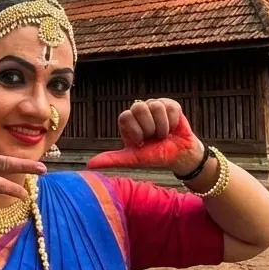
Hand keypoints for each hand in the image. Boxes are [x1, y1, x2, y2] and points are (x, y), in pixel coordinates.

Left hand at [86, 98, 203, 173]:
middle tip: (153, 137)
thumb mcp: (133, 159)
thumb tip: (89, 165)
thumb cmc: (154, 156)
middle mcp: (138, 110)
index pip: (125, 116)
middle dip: (149, 128)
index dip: (136, 131)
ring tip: (163, 134)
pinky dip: (173, 122)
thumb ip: (112, 159)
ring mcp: (154, 105)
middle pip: (138, 107)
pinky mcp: (169, 104)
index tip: (141, 142)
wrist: (179, 156)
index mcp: (127, 121)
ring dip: (162, 127)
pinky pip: (170, 107)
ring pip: (155, 106)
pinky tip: (172, 128)